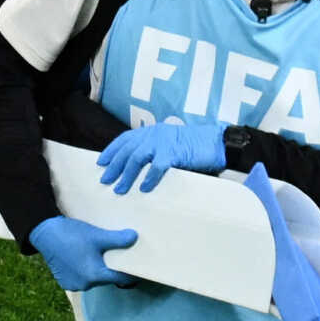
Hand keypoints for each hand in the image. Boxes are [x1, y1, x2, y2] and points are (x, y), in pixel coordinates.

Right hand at [29, 216, 138, 291]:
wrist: (45, 233)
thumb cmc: (72, 235)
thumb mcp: (98, 236)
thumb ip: (118, 239)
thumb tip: (134, 238)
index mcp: (94, 276)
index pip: (120, 279)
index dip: (130, 272)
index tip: (137, 265)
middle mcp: (84, 285)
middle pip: (107, 279)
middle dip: (114, 268)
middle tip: (119, 254)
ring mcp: (73, 285)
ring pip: (94, 278)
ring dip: (99, 269)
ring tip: (102, 254)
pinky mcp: (65, 282)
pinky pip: (83, 278)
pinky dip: (87, 270)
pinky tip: (87, 257)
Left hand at [96, 120, 226, 193]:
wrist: (218, 142)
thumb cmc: (196, 146)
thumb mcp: (170, 144)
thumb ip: (155, 151)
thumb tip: (137, 167)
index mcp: (153, 131)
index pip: (126, 139)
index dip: (112, 150)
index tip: (101, 162)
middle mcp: (155, 133)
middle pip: (127, 150)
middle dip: (114, 166)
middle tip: (105, 180)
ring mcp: (164, 142)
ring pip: (137, 157)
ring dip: (126, 174)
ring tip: (120, 189)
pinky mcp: (175, 152)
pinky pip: (157, 167)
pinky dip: (149, 178)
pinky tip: (144, 188)